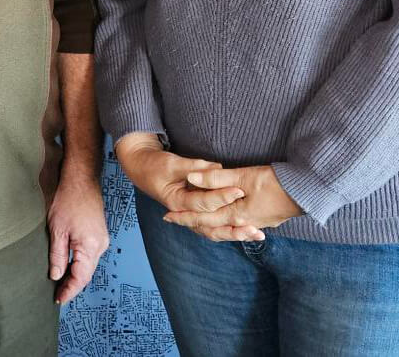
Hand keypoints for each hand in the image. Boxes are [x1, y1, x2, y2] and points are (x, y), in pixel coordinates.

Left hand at [47, 173, 108, 304]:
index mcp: (90, 247)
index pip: (80, 278)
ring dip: (76, 275)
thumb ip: (58, 256)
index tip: (58, 299)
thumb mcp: (57, 230)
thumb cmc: (69, 199)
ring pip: (88, 265)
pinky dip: (80, 264)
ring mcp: (101, 239)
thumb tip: (56, 276)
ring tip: (61, 284)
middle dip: (72, 285)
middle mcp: (100, 246)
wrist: (81, 179)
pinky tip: (70, 266)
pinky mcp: (99, 234)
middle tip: (58, 295)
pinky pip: (90, 255)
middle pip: (86, 273)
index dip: (69, 290)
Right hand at [114, 132, 243, 220]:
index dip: (221, 196)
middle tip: (255, 229)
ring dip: (235, 233)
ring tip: (256, 235)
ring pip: (215, 230)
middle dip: (234, 228)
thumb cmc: (155, 165)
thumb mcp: (172, 163)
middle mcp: (184, 213)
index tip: (239, 190)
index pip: (203, 203)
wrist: (142, 168)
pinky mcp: (196, 212)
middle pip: (211, 226)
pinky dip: (230, 227)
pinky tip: (247, 231)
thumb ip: (195, 167)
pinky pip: (214, 224)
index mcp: (176, 202)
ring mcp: (190, 215)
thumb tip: (218, 168)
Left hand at [163, 165, 302, 241]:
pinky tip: (225, 220)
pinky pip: (238, 223)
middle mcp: (245, 223)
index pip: (204, 218)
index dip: (184, 217)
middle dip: (192, 222)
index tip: (167, 216)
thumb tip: (191, 179)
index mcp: (237, 215)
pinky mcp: (266, 218)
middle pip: (212, 225)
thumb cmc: (277, 182)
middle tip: (174, 220)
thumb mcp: (244, 177)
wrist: (309, 191)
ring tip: (195, 221)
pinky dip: (225, 222)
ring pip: (225, 226)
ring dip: (208, 223)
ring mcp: (257, 222)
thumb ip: (216, 179)